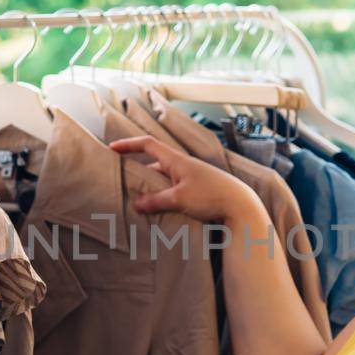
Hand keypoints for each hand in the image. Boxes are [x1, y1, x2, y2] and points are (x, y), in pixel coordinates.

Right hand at [109, 135, 264, 223]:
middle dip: (137, 171)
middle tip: (122, 181)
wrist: (241, 205)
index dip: (129, 144)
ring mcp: (191, 177)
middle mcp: (183, 166)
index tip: (112, 148)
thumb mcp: (179, 198)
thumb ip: (155, 200)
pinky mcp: (197, 190)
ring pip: (163, 179)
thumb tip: (136, 204)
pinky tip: (159, 209)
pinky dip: (162, 196)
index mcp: (177, 160)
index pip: (148, 144)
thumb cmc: (213, 196)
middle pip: (154, 163)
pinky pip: (172, 190)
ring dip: (151, 188)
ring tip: (137, 201)